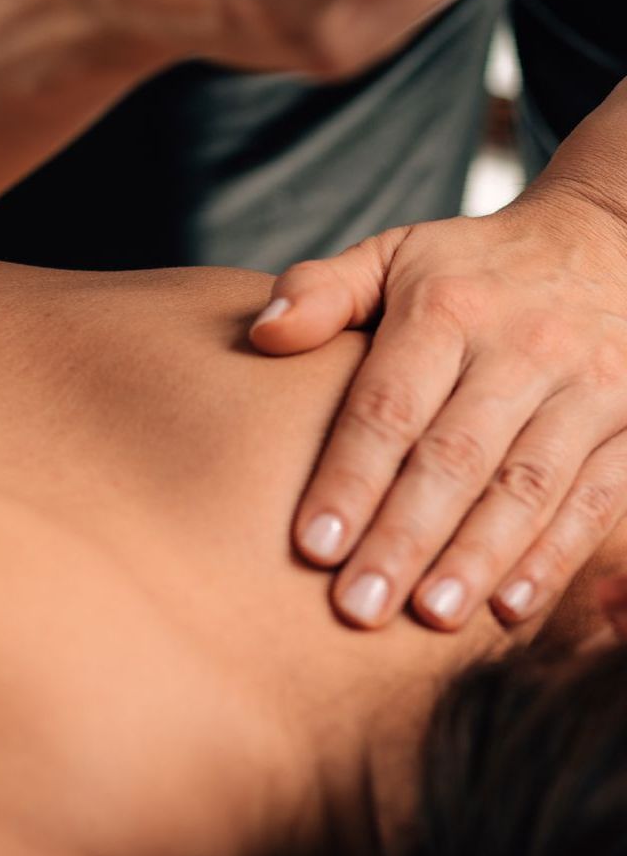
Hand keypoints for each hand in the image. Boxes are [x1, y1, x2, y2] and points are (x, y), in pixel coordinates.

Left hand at [249, 187, 626, 630]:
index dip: (351, 477)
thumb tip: (262, 333)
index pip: (389, 405)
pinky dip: (555, 556)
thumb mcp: (393, 254)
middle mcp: (521, 347)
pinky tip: (512, 606)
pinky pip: (596, 497)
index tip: (313, 544)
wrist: (607, 238)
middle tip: (358, 605)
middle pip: (454, 457)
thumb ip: (322, 290)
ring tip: (430, 616)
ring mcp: (585, 387)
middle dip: (404, 537)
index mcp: (446, 309)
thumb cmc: (472, 265)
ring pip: (527, 485)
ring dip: (478, 557)